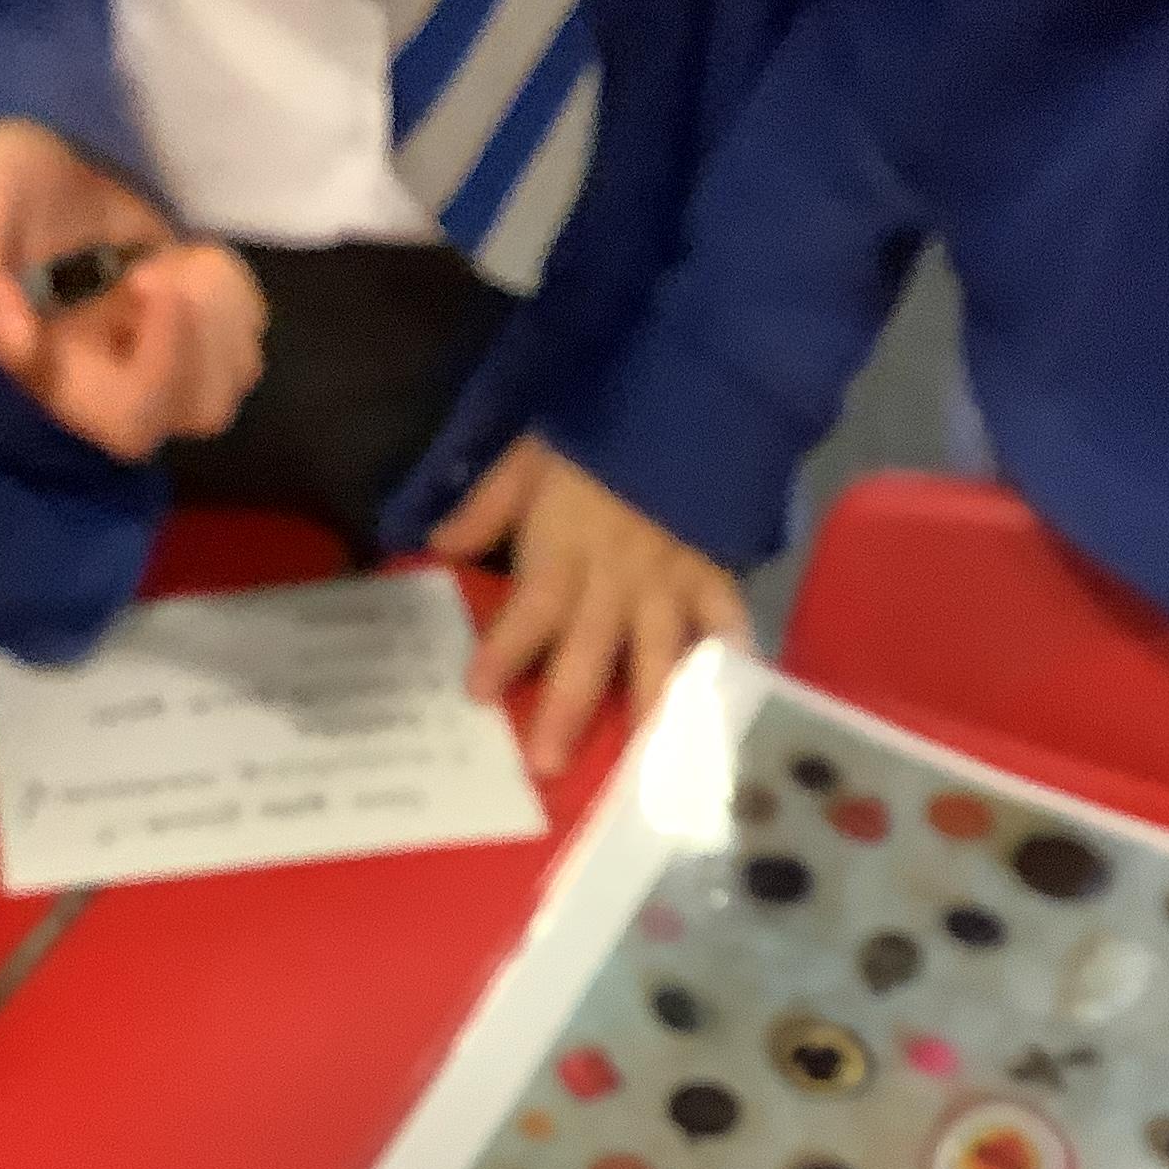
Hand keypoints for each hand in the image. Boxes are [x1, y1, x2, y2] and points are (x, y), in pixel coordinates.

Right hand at [0, 117, 266, 459]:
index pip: (130, 421)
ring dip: (220, 310)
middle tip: (162, 267)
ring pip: (232, 380)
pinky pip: (248, 340)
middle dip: (201, 334)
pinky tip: (186, 261)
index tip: (151, 280)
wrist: (45, 154)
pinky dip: (233, 293)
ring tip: (174, 259)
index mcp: (60, 377)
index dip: (160, 367)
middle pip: (199, 411)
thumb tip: (17, 348)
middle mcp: (116, 385)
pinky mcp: (201, 339)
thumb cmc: (3, 191)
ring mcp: (165, 366)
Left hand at [436, 437, 753, 775]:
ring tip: (645, 766)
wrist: (680, 402)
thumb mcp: (529, 460)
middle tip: (548, 764)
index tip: (478, 692)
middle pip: (586, 652)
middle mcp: (615, 581)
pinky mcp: (711, 577)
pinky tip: (732, 710)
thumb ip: (485, 510)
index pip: (529, 611)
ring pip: (657, 656)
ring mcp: (669, 585)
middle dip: (566, 709)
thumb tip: (436, 547)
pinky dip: (730, 665)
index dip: (504, 651)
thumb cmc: (597, 436)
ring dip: (648, 711)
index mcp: (564, 552)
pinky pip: (724, 625)